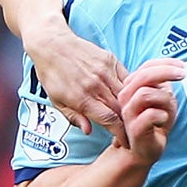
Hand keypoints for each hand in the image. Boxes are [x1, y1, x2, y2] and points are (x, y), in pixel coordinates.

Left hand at [29, 26, 129, 140]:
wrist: (52, 45)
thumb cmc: (52, 75)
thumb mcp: (56, 101)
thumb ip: (74, 117)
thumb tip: (89, 131)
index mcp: (82, 99)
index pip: (110, 121)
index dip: (121, 134)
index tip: (125, 142)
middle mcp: (96, 85)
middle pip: (121, 109)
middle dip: (129, 123)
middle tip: (132, 131)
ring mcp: (105, 71)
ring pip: (127, 94)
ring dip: (132, 106)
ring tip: (134, 115)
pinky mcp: (110, 60)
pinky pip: (127, 77)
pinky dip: (131, 88)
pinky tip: (131, 95)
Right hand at [114, 60, 183, 164]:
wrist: (143, 151)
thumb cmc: (154, 124)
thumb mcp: (161, 99)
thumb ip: (162, 84)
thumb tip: (174, 67)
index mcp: (131, 88)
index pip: (145, 67)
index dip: (165, 63)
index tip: (182, 66)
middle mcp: (125, 98)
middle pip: (143, 76)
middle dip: (165, 72)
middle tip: (183, 75)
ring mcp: (128, 114)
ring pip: (145, 93)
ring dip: (164, 99)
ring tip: (169, 111)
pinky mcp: (134, 129)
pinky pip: (149, 114)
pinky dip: (162, 115)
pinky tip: (164, 120)